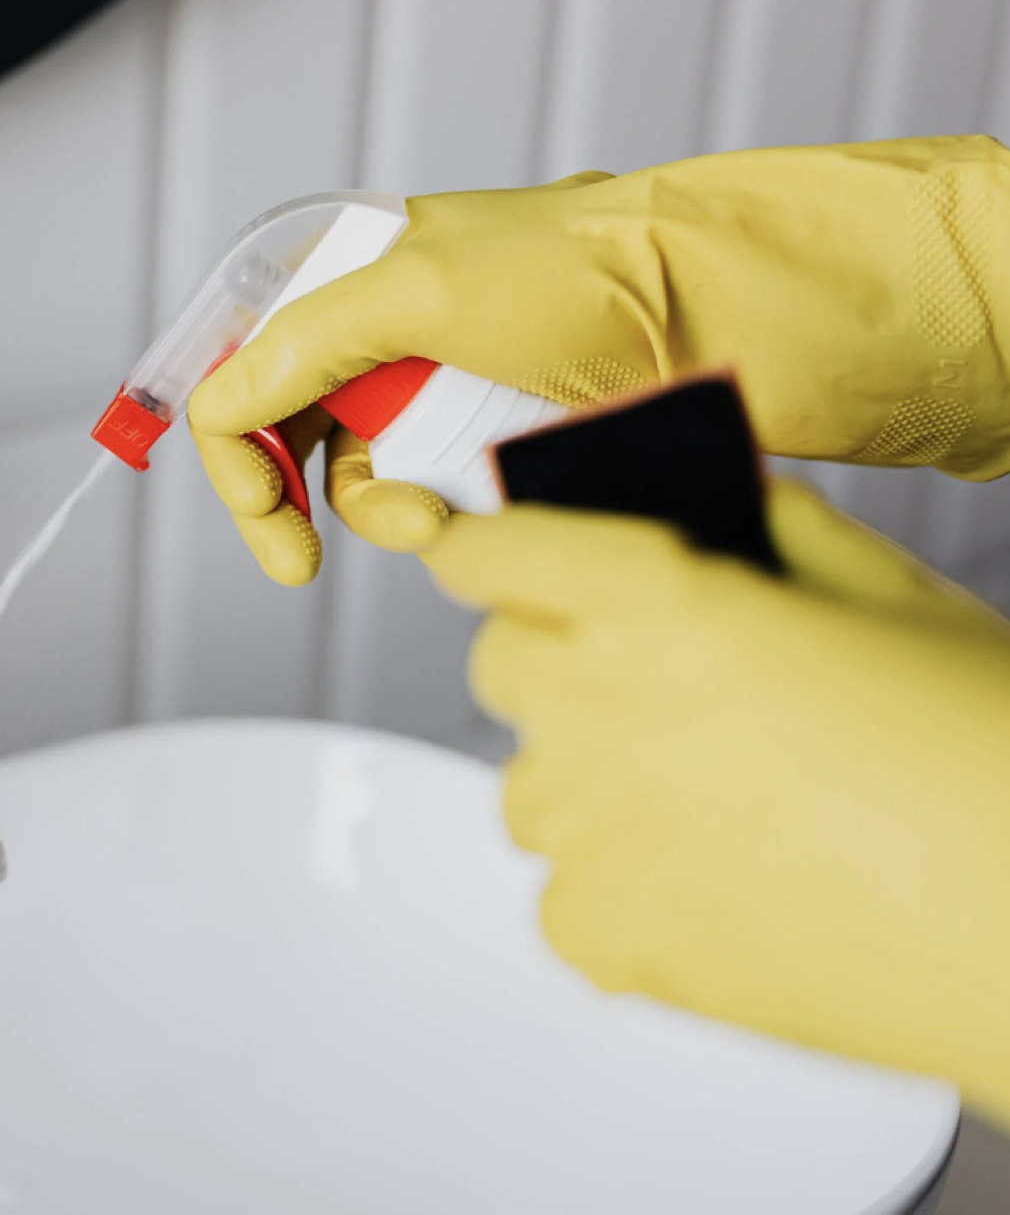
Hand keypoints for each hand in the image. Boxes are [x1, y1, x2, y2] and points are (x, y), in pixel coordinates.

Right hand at [189, 137, 1009, 580]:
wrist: (739, 317)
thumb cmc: (601, 276)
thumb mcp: (423, 287)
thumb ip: (304, 342)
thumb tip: (222, 398)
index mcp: (363, 276)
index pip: (247, 365)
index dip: (235, 443)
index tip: (259, 511)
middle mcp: (396, 336)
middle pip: (292, 435)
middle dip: (294, 497)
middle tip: (295, 556)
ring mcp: (450, 395)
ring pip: (366, 484)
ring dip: (382, 513)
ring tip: (432, 519)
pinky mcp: (501, 448)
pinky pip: (437, 504)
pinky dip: (442, 521)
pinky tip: (470, 516)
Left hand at [423, 479, 1009, 1126]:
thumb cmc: (990, 751)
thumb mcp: (888, 596)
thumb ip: (768, 532)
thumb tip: (713, 497)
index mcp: (651, 602)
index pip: (496, 552)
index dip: (486, 548)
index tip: (474, 551)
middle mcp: (591, 709)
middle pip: (503, 663)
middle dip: (557, 656)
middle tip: (655, 682)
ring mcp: (585, 832)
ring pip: (532, 786)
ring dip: (594, 781)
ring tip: (724, 804)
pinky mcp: (601, 936)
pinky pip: (566, 894)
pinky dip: (623, 887)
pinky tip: (726, 887)